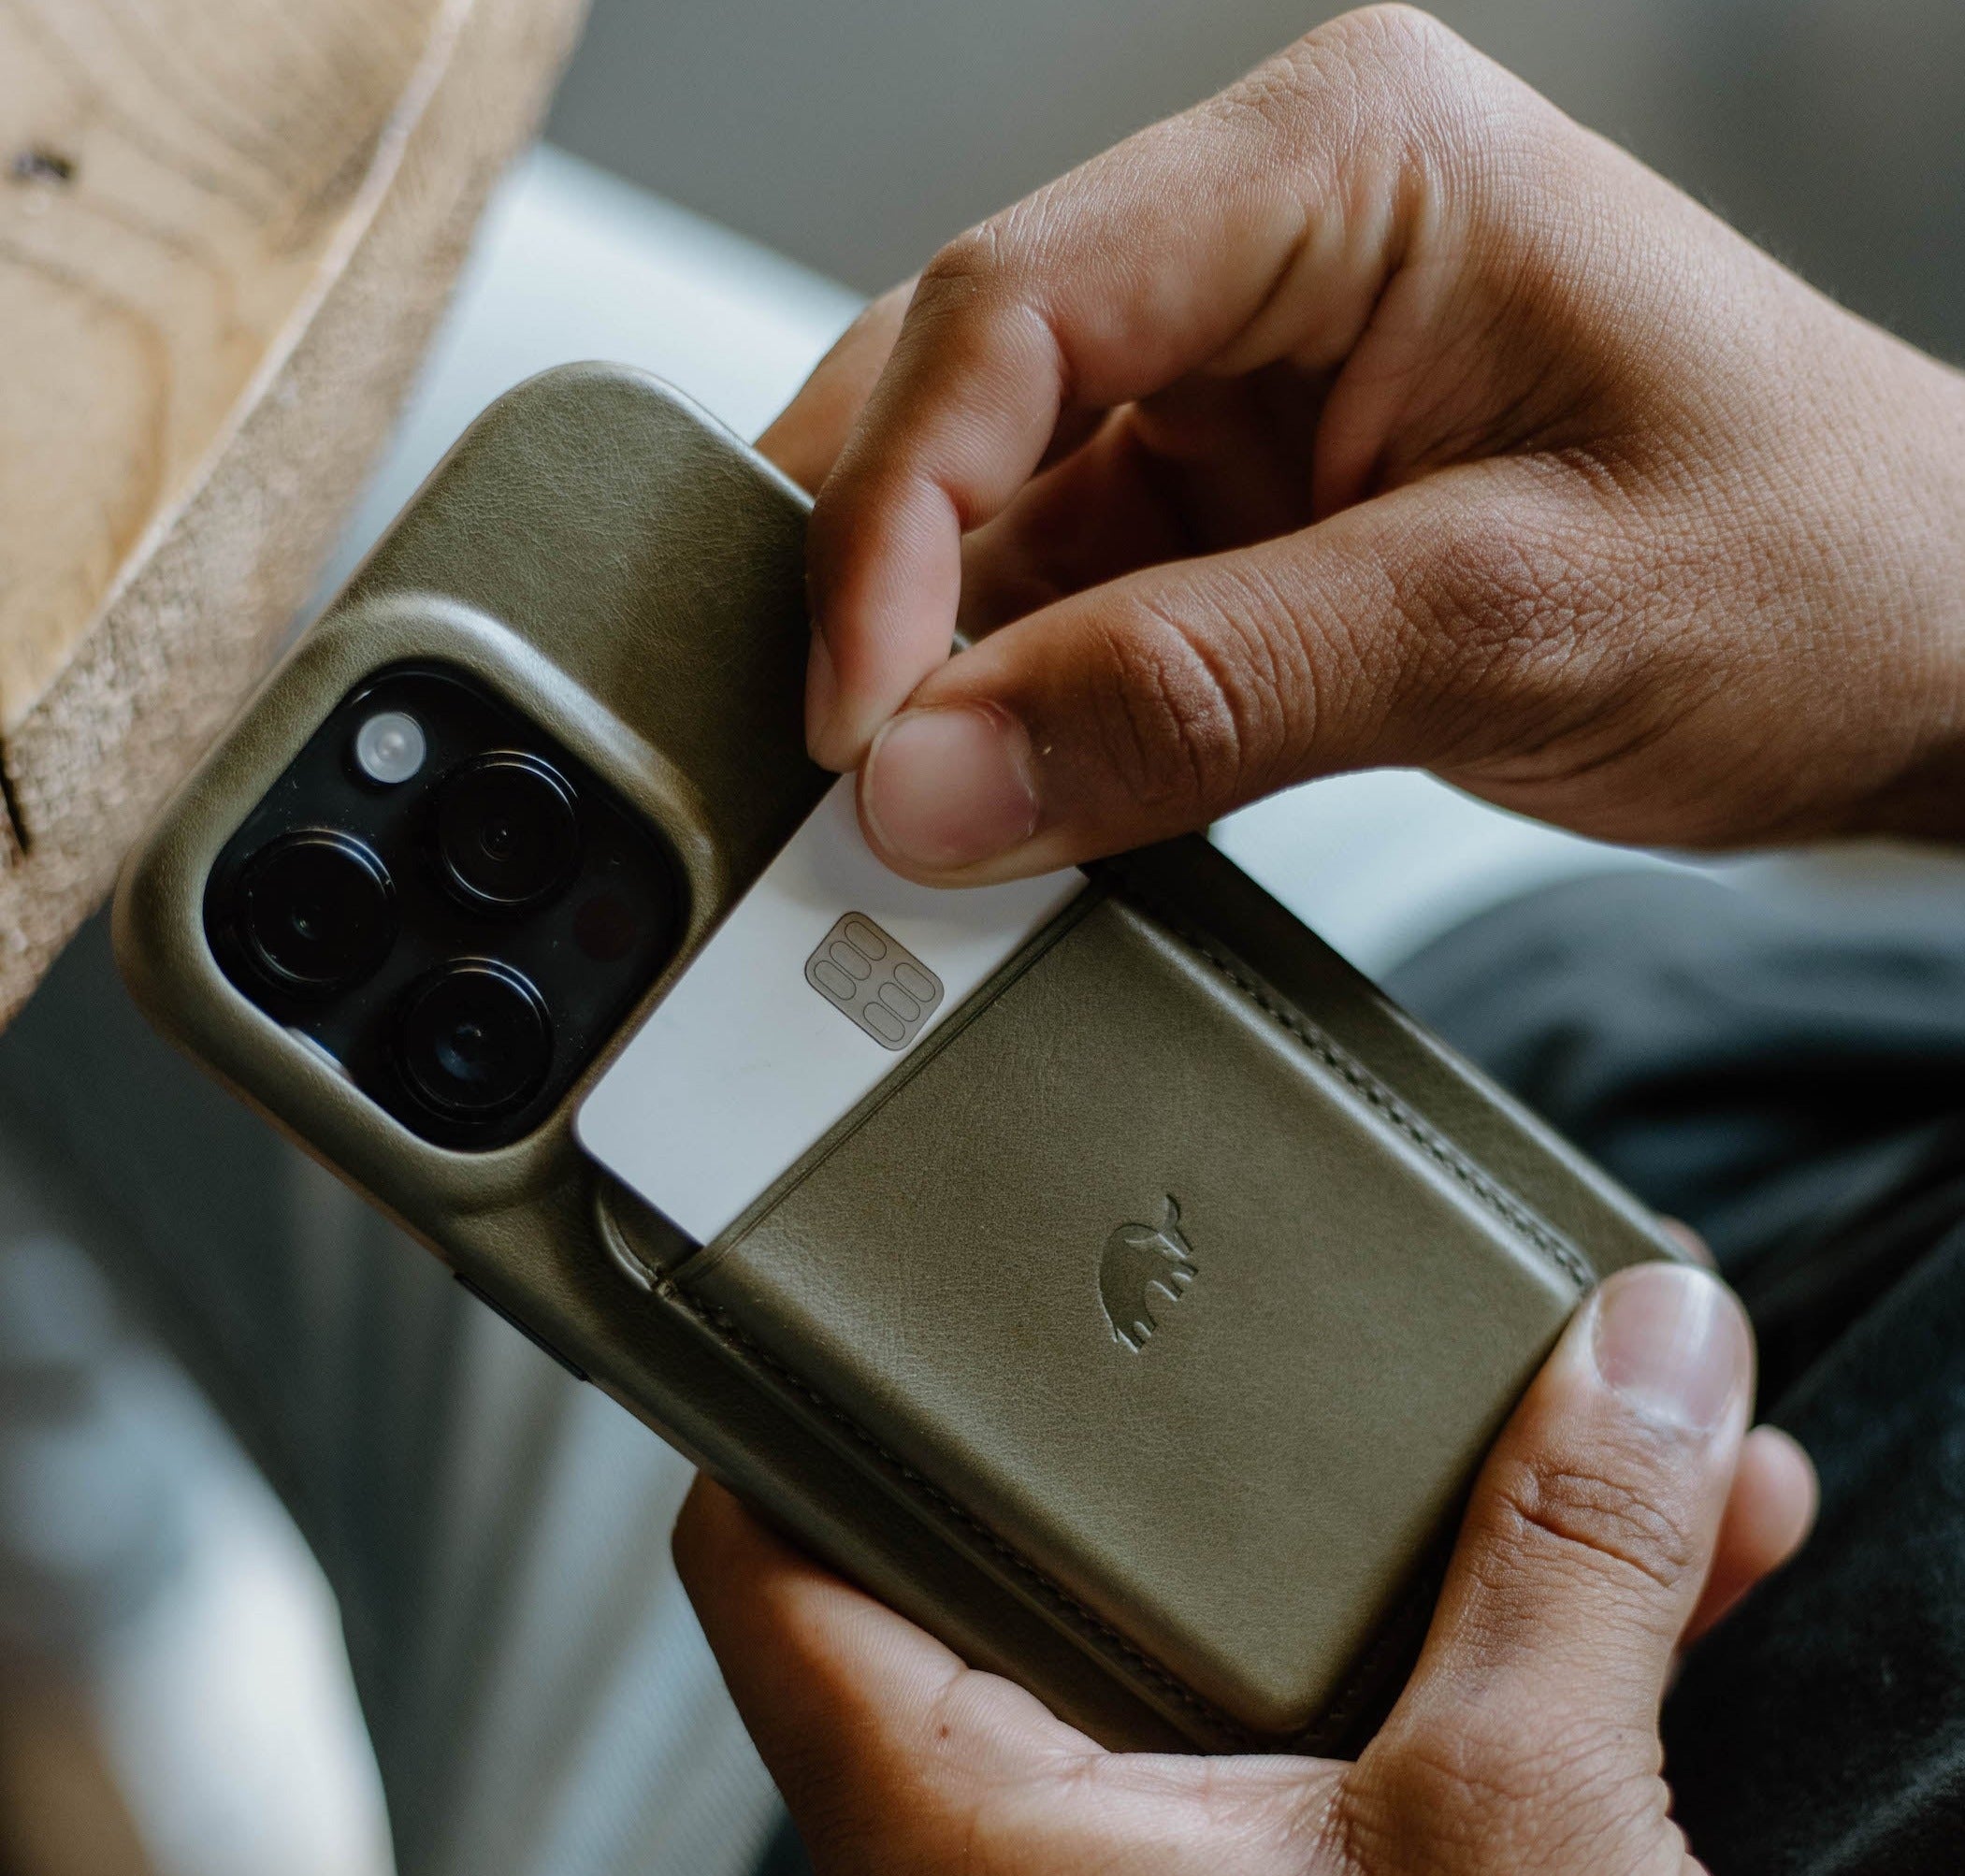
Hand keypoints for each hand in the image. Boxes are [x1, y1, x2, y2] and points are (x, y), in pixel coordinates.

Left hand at [676, 1265, 1814, 1875]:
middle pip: (1035, 1538)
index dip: (790, 1391)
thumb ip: (1570, 1569)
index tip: (866, 1274)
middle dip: (1200, 1416)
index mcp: (966, 1817)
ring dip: (1404, 1519)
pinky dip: (1479, 1634)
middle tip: (1247, 1287)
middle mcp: (1032, 1840)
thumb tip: (1647, 1349)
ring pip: (1238, 1628)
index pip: (769, 1547)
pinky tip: (1635, 1569)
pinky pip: (1359, 1717)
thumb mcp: (1516, 1840)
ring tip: (1535, 1397)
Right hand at [763, 5, 1964, 882]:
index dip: (889, 518)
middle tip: (848, 774)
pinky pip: (1075, 602)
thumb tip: (931, 777)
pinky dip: (1023, 709)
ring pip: (1001, 516)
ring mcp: (1249, 386)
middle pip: (968, 397)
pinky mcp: (1247, 511)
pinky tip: (1005, 796)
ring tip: (919, 813)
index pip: (1011, 310)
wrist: (1921, 657)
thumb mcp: (1506, 625)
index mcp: (1344, 169)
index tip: (856, 718)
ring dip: (946, 671)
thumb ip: (1203, 696)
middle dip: (890, 594)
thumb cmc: (1809, 569)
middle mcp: (1269, 252)